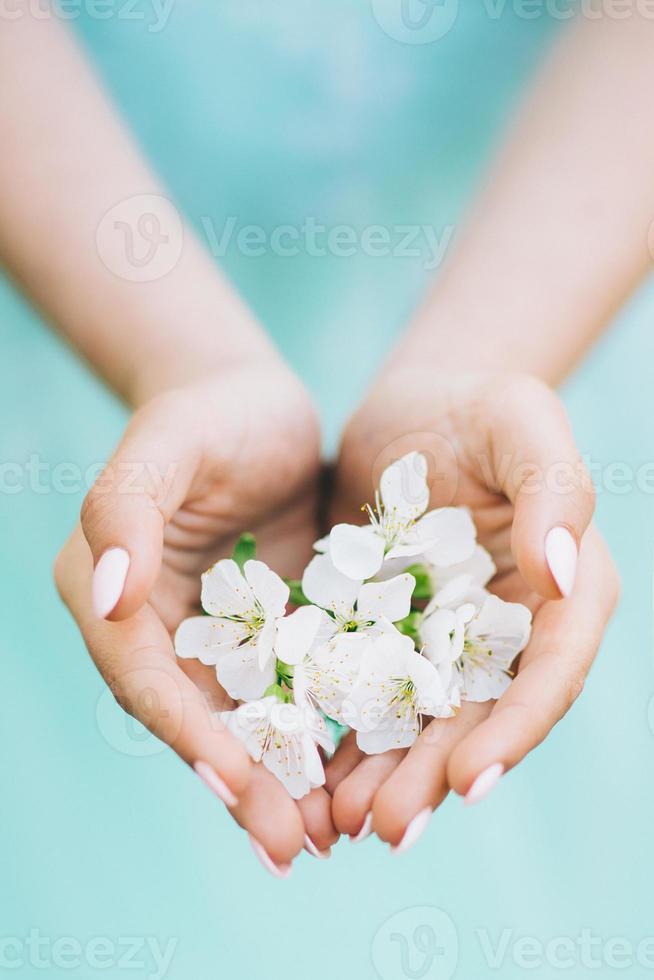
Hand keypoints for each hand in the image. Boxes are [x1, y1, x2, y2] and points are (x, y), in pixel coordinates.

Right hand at [55, 360, 337, 870]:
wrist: (254, 406)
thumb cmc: (205, 414)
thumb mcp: (164, 447)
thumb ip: (124, 511)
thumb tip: (107, 596)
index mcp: (113, 591)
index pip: (146, 674)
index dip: (188, 733)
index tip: (237, 784)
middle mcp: (157, 626)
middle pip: (196, 717)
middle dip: (241, 783)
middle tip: (290, 849)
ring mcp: (214, 636)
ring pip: (245, 720)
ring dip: (281, 781)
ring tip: (327, 839)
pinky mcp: (266, 632)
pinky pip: (290, 693)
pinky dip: (316, 738)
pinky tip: (355, 779)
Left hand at [325, 369, 618, 847]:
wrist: (414, 409)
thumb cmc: (479, 405)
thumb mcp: (522, 422)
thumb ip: (555, 490)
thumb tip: (560, 576)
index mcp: (563, 591)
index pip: (550, 670)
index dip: (516, 728)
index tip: (470, 778)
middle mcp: (511, 630)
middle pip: (481, 713)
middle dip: (436, 774)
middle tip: (388, 828)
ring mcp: (450, 639)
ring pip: (422, 718)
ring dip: (388, 774)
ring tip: (341, 821)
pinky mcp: (394, 635)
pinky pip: (371, 692)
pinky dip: (347, 733)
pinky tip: (314, 772)